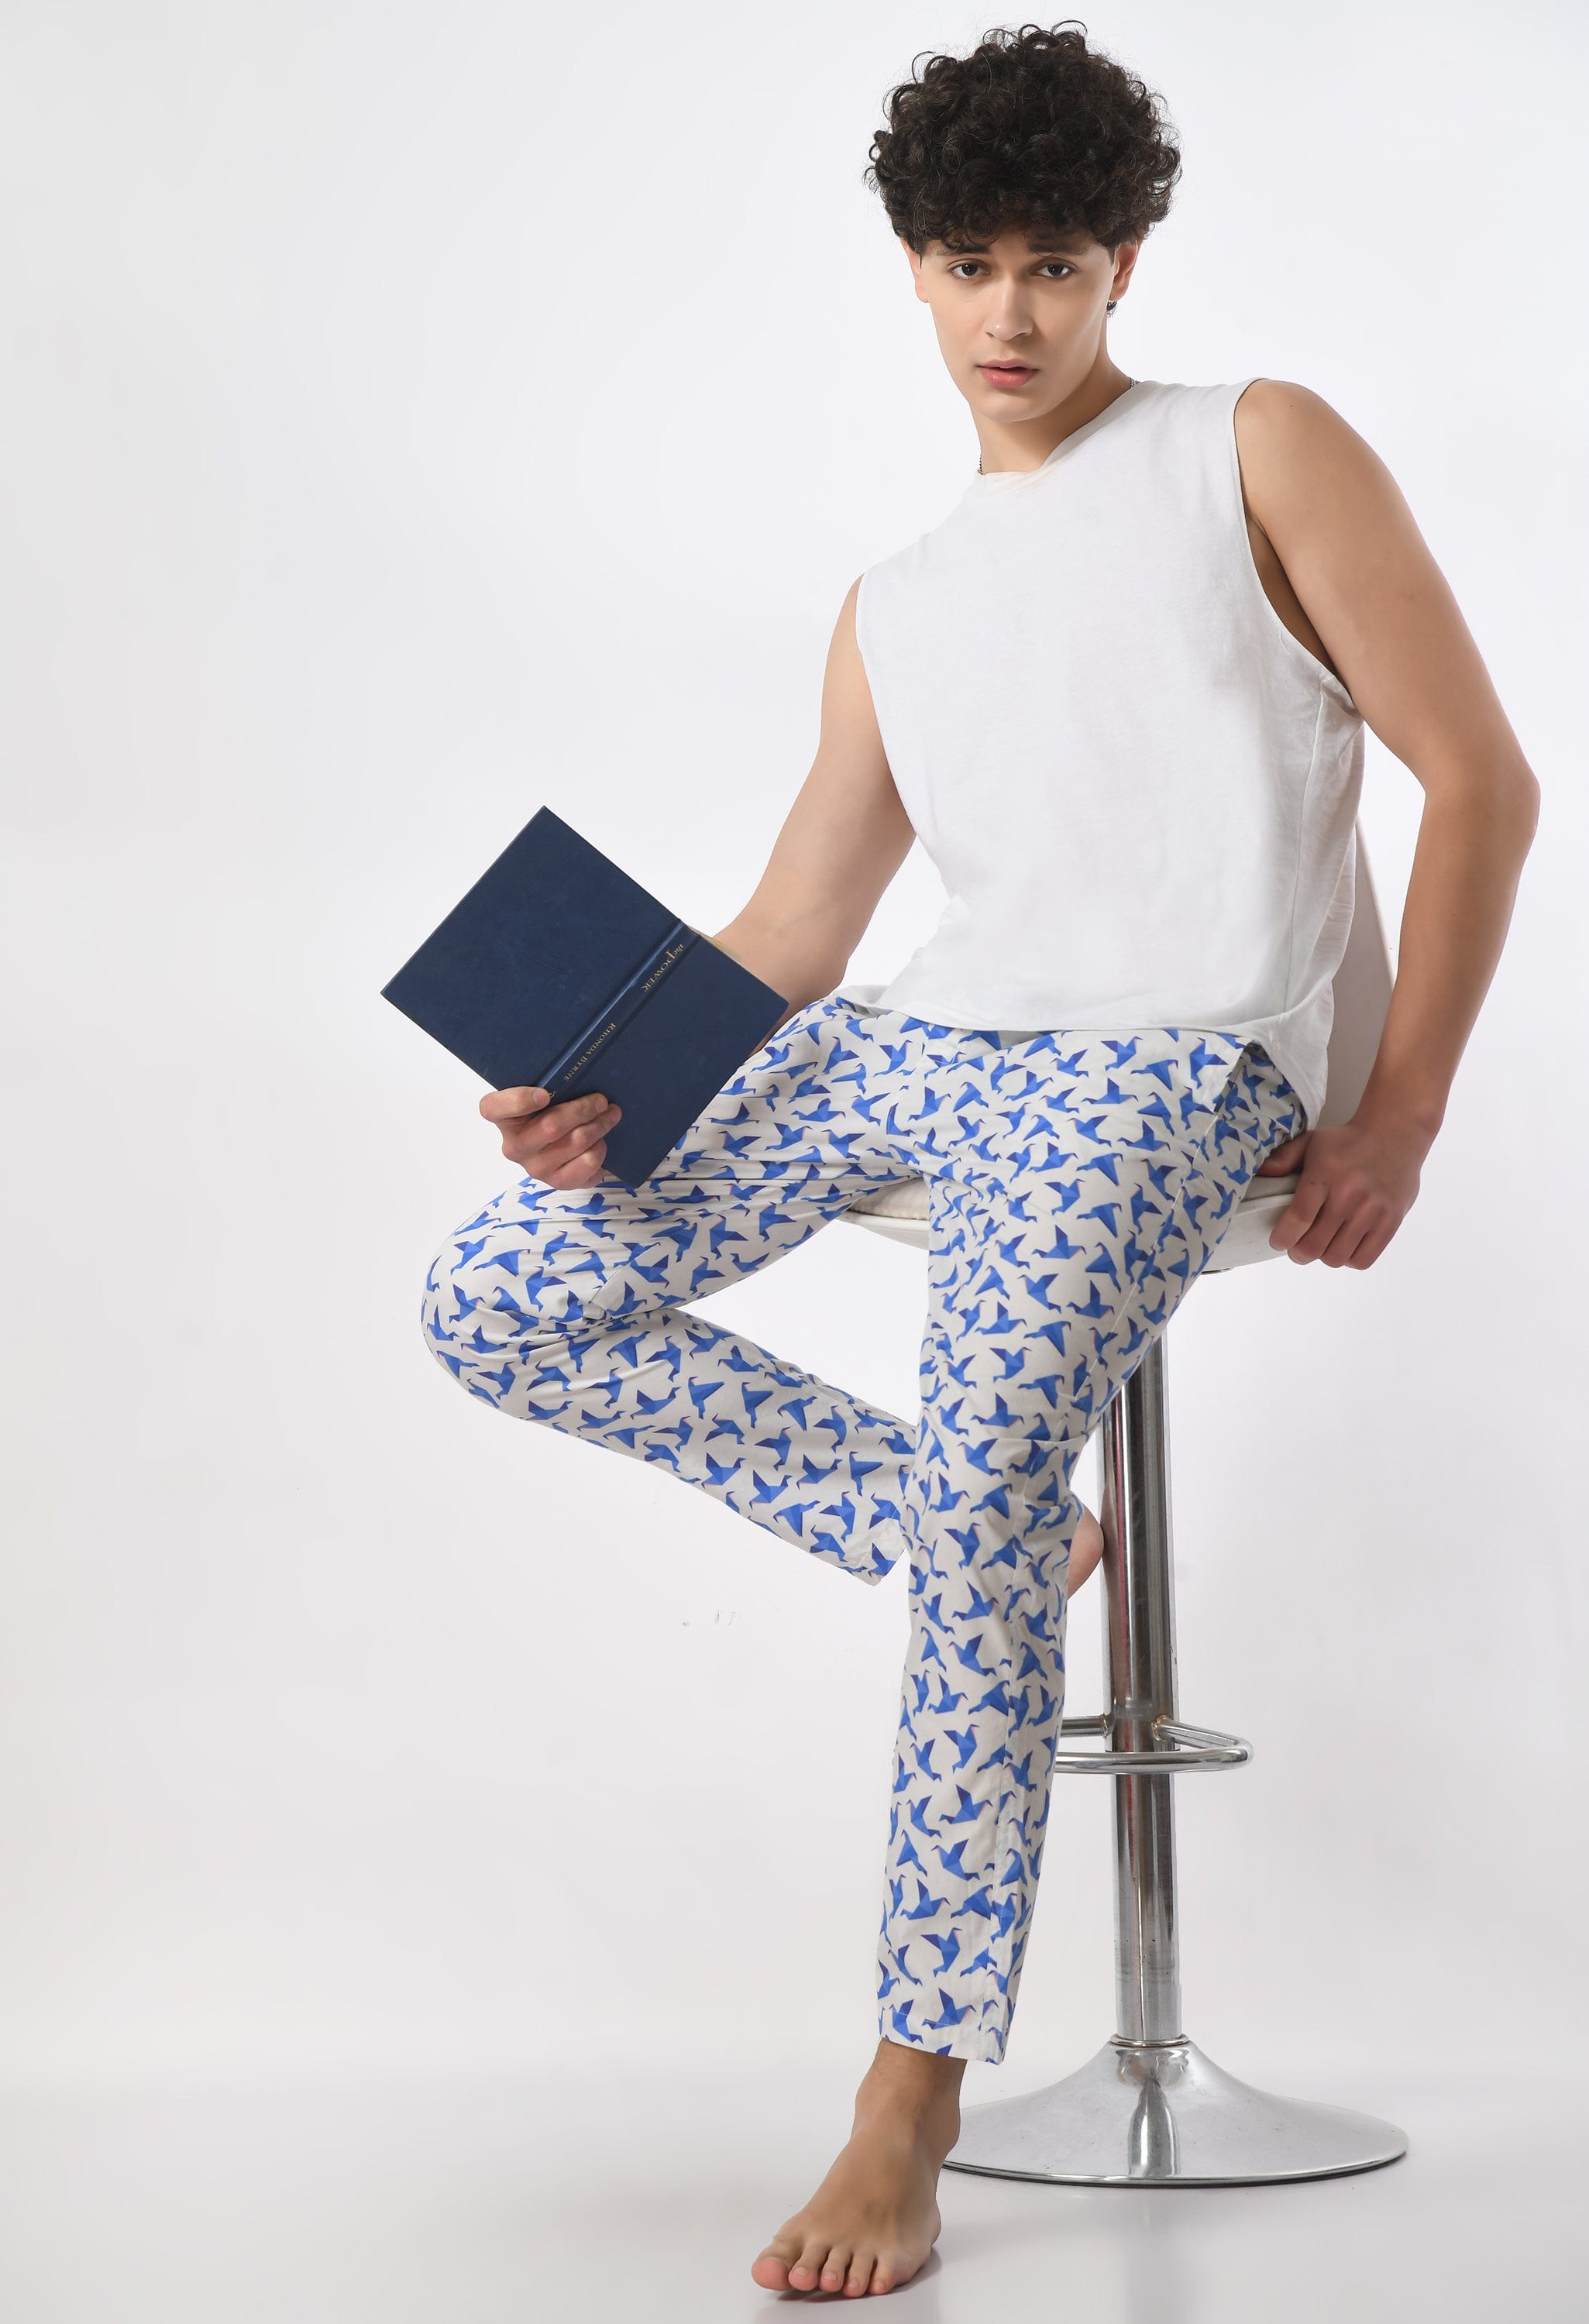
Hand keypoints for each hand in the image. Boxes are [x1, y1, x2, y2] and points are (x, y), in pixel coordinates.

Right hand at [479, 1085, 621, 1188]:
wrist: (565, 1145)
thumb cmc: (552, 1111)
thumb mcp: (546, 1093)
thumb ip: (550, 1083)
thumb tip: (579, 1069)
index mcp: (504, 1119)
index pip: (493, 1108)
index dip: (518, 1101)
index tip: (545, 1094)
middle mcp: (514, 1146)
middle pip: (551, 1126)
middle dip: (583, 1110)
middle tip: (601, 1100)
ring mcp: (535, 1168)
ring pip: (575, 1143)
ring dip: (599, 1126)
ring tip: (610, 1114)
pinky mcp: (556, 1182)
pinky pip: (585, 1165)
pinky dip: (599, 1150)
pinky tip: (600, 1141)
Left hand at [1255, 1111, 1429, 1268]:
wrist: (1395, 1134)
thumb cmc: (1348, 1142)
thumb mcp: (1312, 1142)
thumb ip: (1284, 1158)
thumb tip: (1261, 1173)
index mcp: (1326, 1173)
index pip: (1299, 1218)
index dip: (1282, 1238)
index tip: (1278, 1240)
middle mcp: (1350, 1194)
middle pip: (1314, 1245)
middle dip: (1298, 1252)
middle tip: (1297, 1246)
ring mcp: (1373, 1210)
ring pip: (1337, 1257)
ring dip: (1323, 1256)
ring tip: (1322, 1244)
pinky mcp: (1391, 1221)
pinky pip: (1363, 1259)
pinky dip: (1348, 1259)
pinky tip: (1344, 1245)